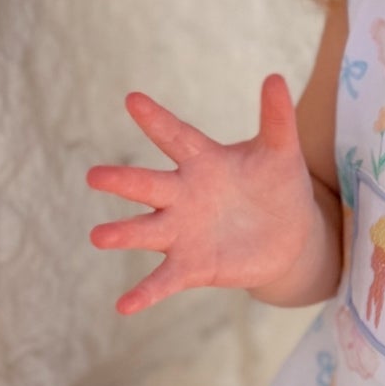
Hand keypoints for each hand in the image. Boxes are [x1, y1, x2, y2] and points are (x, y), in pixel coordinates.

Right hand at [84, 73, 331, 315]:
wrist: (290, 235)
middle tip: (94, 176)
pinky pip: (164, 280)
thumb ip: (276, 118)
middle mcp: (182, 195)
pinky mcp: (193, 266)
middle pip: (148, 185)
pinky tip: (123, 307)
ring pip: (146, 232)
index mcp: (202, 161)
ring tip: (98, 236)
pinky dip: (144, 294)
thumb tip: (275, 78)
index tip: (133, 99)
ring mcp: (183, 232)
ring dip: (124, 234)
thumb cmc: (276, 185)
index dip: (156, 119)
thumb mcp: (281, 152)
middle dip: (123, 181)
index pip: (176, 137)